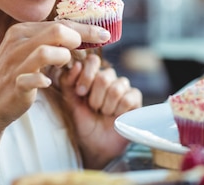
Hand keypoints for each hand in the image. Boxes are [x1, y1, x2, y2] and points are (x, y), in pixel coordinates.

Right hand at [0, 20, 108, 129]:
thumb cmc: (14, 74)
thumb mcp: (27, 50)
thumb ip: (49, 40)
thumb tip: (78, 34)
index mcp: (22, 31)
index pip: (58, 22)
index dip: (85, 27)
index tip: (104, 33)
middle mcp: (17, 43)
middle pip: (57, 30)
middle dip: (83, 35)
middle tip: (97, 44)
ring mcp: (15, 64)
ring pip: (46, 50)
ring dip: (63, 56)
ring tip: (66, 63)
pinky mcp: (15, 83)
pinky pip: (31, 79)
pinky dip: (42, 80)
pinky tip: (47, 82)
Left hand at [58, 53, 142, 168]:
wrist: (96, 144)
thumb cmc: (84, 122)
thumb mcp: (70, 102)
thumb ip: (68, 82)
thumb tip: (76, 64)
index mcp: (92, 74)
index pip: (93, 60)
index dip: (87, 75)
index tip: (80, 93)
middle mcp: (109, 78)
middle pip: (104, 76)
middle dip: (95, 97)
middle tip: (94, 108)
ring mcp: (123, 87)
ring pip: (116, 88)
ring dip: (106, 106)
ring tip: (104, 113)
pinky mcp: (135, 99)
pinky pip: (128, 98)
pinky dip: (119, 110)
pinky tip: (116, 116)